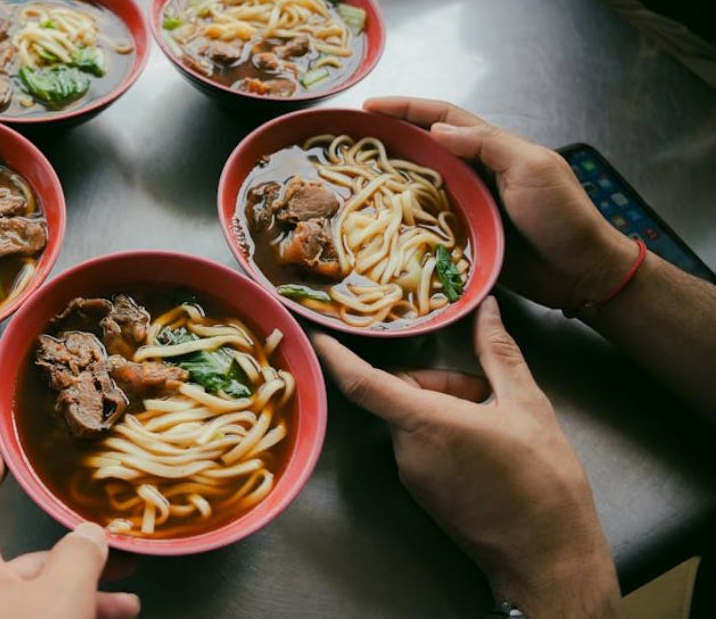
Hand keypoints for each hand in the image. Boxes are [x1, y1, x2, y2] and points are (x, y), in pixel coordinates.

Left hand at [0, 446, 139, 618]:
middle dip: (68, 553)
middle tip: (107, 546)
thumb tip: (89, 536)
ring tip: (126, 603)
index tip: (3, 451)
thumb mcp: (59, 597)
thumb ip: (79, 556)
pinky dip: (68, 617)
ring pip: (31, 598)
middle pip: (15, 556)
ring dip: (80, 594)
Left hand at [314, 297, 621, 616]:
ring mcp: (413, 476)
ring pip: (412, 420)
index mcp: (427, 425)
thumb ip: (499, 354)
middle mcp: (409, 451)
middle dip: (437, 382)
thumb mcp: (528, 406)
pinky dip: (444, 433)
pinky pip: (421, 446)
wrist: (549, 558)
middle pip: (399, 395)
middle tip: (485, 392)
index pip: (362, 384)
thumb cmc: (544, 483)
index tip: (320, 334)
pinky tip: (487, 445)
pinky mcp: (422, 493)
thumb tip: (486, 311)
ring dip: (444, 408)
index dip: (336, 356)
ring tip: (495, 422)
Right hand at [364, 97, 639, 312]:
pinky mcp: (463, 237)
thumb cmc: (563, 217)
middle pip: (424, 149)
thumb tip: (436, 132)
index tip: (370, 106)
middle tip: (352, 142)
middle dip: (389, 139)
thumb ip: (487, 144)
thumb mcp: (532, 169)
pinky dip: (403, 219)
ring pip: (419, 186)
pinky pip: (426, 224)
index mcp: (492, 149)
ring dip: (390, 180)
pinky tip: (380, 220)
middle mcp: (475, 174)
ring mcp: (467, 206)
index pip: (442, 118)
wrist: (581, 274)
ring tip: (355, 180)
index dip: (406, 109)